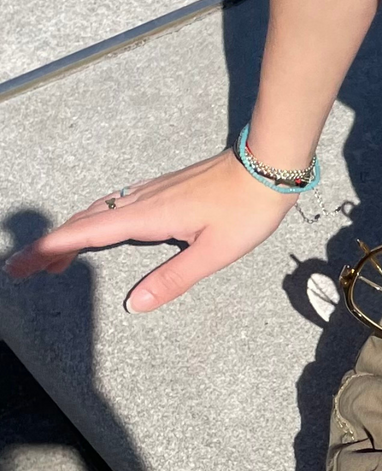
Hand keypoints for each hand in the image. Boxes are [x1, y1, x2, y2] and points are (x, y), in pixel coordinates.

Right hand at [3, 149, 293, 311]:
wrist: (268, 166)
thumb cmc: (247, 210)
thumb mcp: (213, 253)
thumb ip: (173, 279)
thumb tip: (134, 304)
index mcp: (147, 216)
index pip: (85, 234)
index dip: (50, 250)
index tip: (21, 265)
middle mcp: (142, 200)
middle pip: (84, 222)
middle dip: (51, 246)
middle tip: (25, 269)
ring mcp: (152, 192)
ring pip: (99, 212)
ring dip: (73, 235)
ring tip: (56, 259)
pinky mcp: (164, 190)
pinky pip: (117, 206)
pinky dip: (96, 222)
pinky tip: (99, 231)